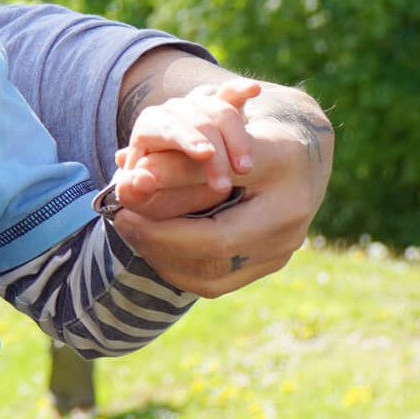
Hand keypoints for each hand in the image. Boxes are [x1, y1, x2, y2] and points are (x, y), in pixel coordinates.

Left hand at [111, 84, 333, 297]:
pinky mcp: (263, 265)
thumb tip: (132, 182)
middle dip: (157, 245)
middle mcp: (287, 239)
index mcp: (286, 206)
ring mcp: (277, 257)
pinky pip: (214, 281)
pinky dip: (178, 265)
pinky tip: (153, 242)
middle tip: (122, 221)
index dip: (162, 232)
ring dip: (163, 258)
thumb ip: (181, 164)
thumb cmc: (255, 137)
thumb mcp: (223, 139)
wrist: (298, 151)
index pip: (215, 238)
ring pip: (209, 280)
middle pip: (211, 263)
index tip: (123, 211)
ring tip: (133, 229)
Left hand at [113, 80, 261, 206]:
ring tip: (245, 170)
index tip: (205, 154)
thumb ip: (135, 191)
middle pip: (197, 121)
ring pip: (221, 111)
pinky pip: (232, 93)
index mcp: (149, 128)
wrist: (173, 178)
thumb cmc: (156, 188)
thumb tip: (141, 179)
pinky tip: (254, 90)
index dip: (185, 138)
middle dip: (215, 152)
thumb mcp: (142, 195)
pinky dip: (241, 90)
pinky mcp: (223, 104)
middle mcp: (173, 110)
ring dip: (237, 140)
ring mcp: (199, 104)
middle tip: (225, 185)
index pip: (165, 126)